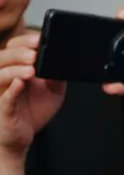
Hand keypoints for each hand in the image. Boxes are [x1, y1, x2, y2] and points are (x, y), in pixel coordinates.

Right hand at [0, 33, 65, 157]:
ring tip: (32, 69)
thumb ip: (57, 76)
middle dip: (20, 52)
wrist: (23, 135)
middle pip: (4, 56)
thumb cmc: (33, 110)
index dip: (25, 41)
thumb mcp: (52, 91)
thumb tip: (65, 61)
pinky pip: (4, 97)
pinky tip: (19, 83)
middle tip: (35, 53)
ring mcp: (0, 90)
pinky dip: (11, 89)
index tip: (40, 39)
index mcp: (15, 67)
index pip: (14, 47)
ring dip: (15, 68)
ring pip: (0, 73)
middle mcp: (4, 75)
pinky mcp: (2, 107)